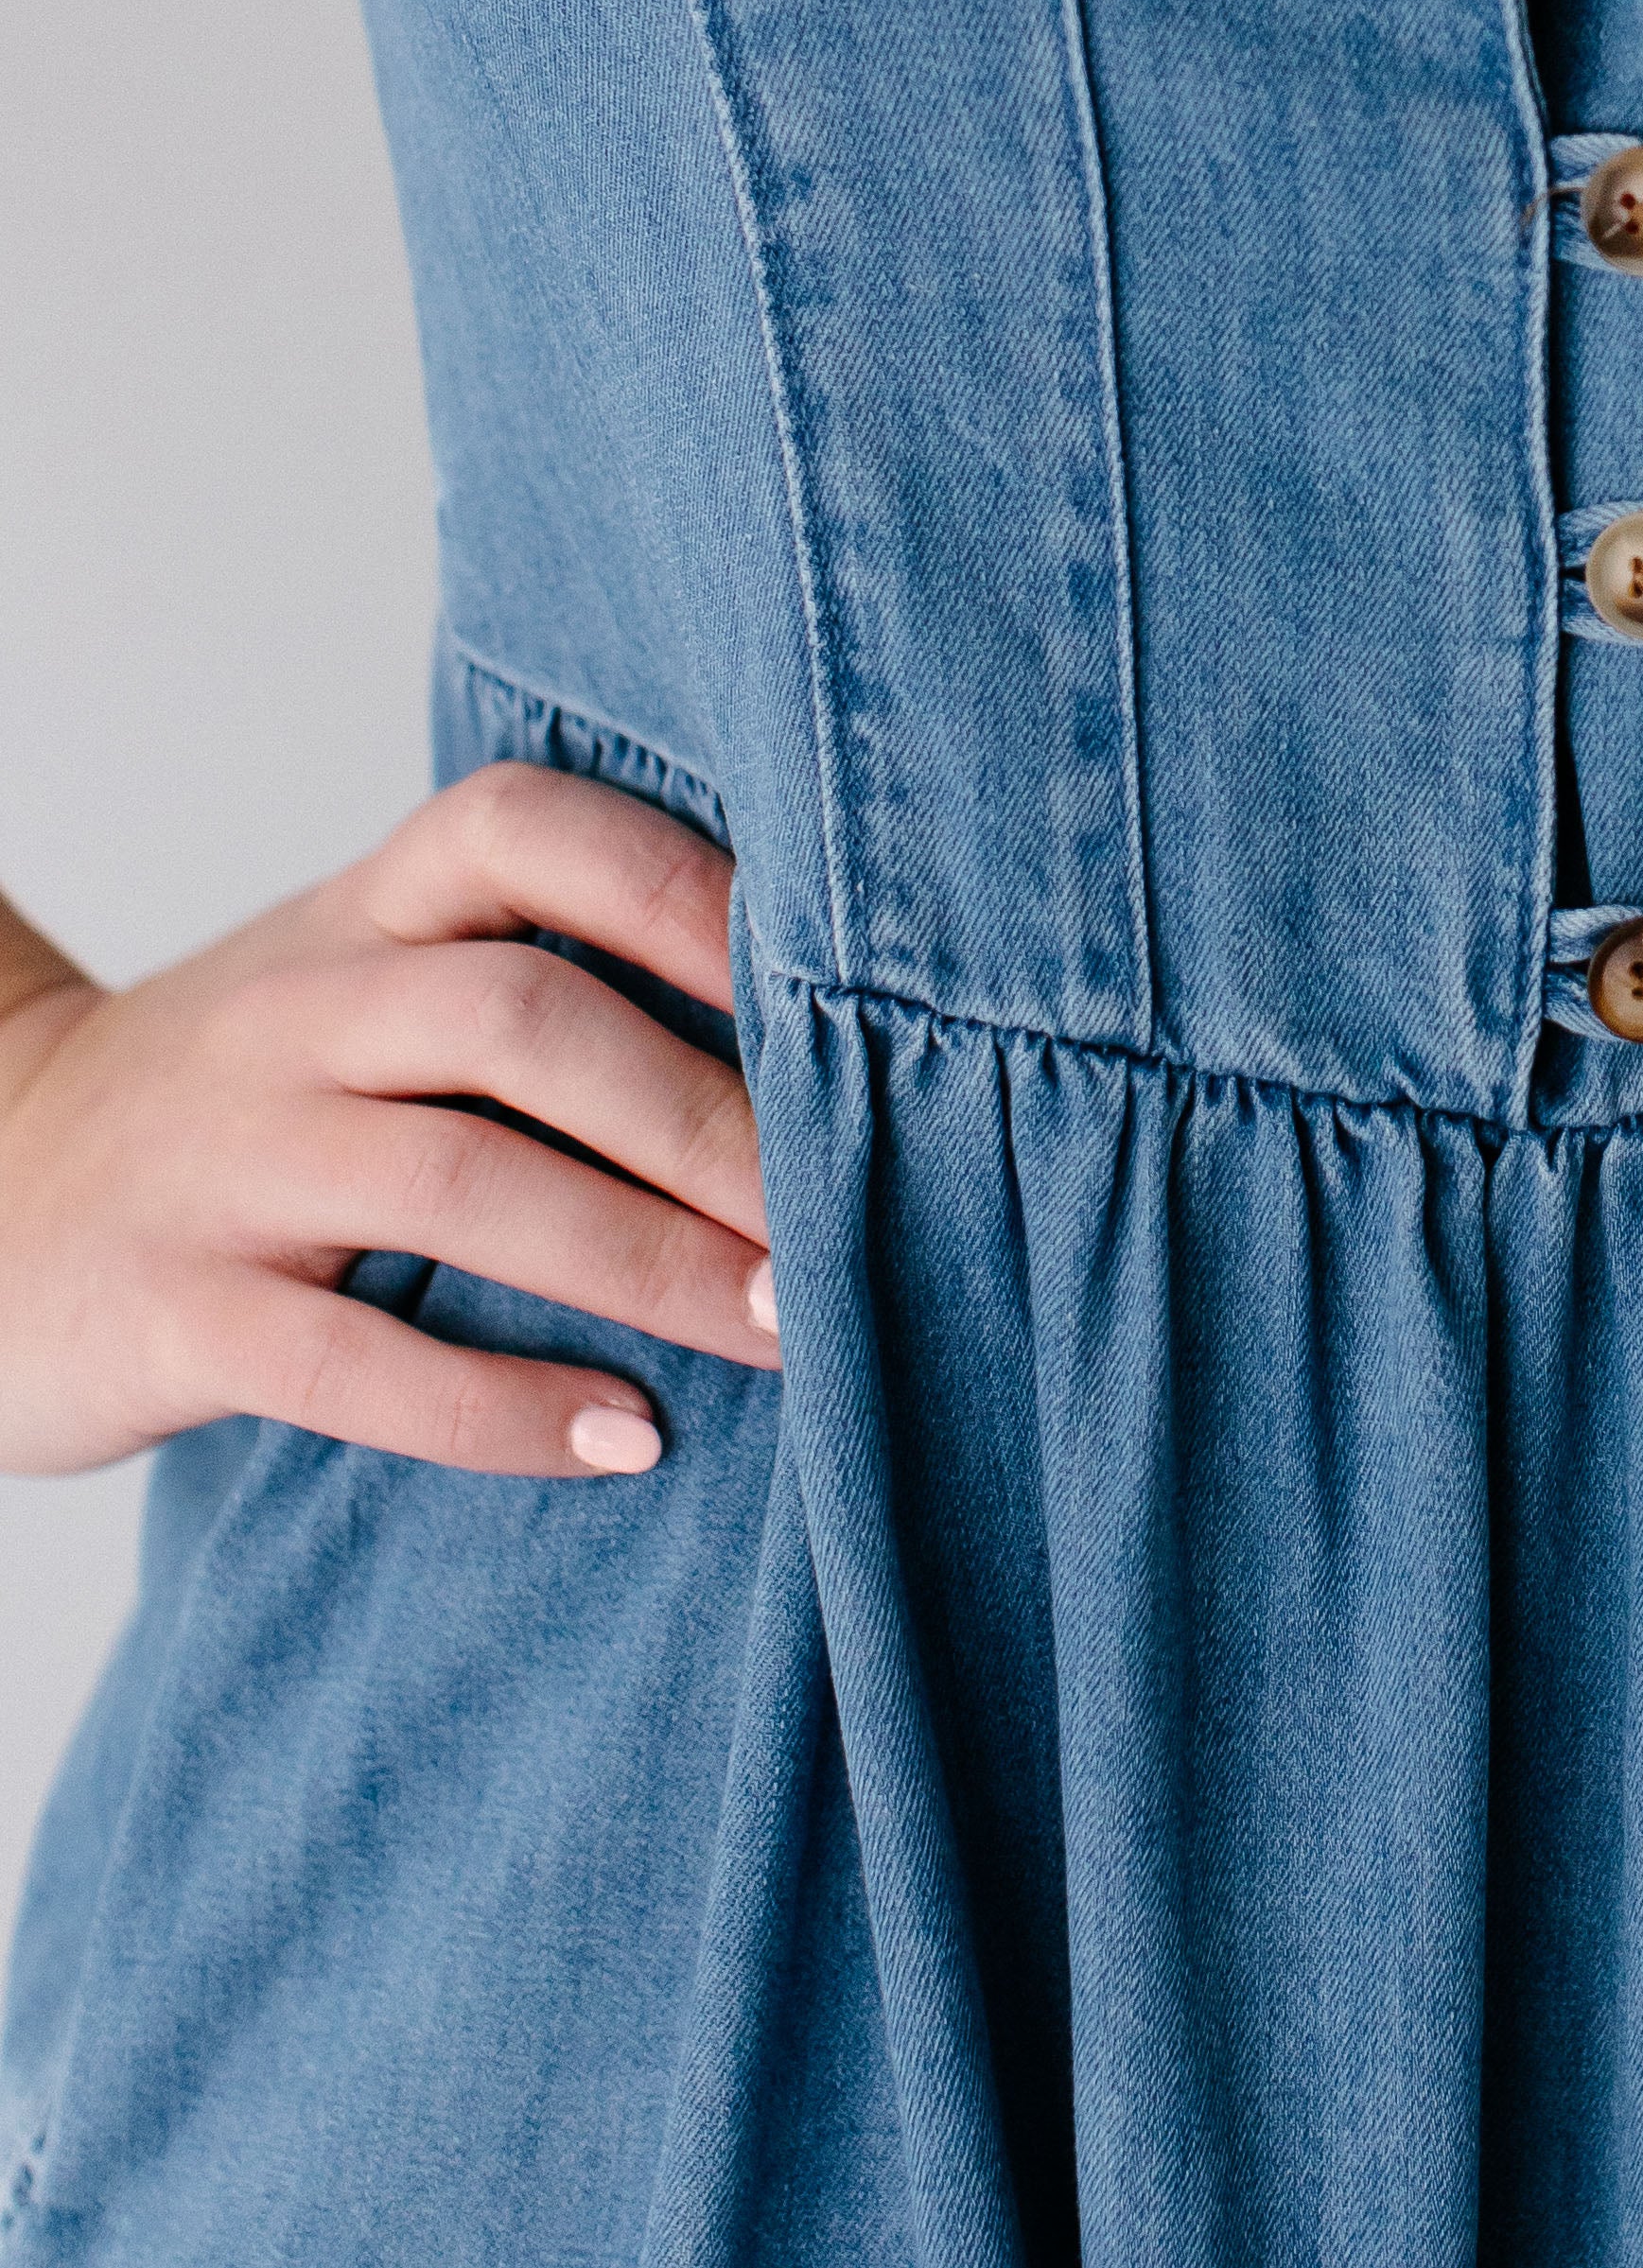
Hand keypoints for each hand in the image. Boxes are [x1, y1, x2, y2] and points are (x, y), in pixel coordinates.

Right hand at [0, 764, 776, 1479]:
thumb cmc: (248, 1106)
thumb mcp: (365, 999)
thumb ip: (536, 986)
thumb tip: (821, 1046)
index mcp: (364, 917)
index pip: (525, 829)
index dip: (683, 887)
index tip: (835, 982)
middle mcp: (298, 1013)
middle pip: (525, 1018)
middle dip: (710, 1118)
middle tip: (845, 1218)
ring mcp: (228, 1160)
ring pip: (459, 1180)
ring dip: (647, 1260)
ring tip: (790, 1330)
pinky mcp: (171, 1312)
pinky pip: (349, 1358)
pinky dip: (500, 1405)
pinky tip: (624, 1437)